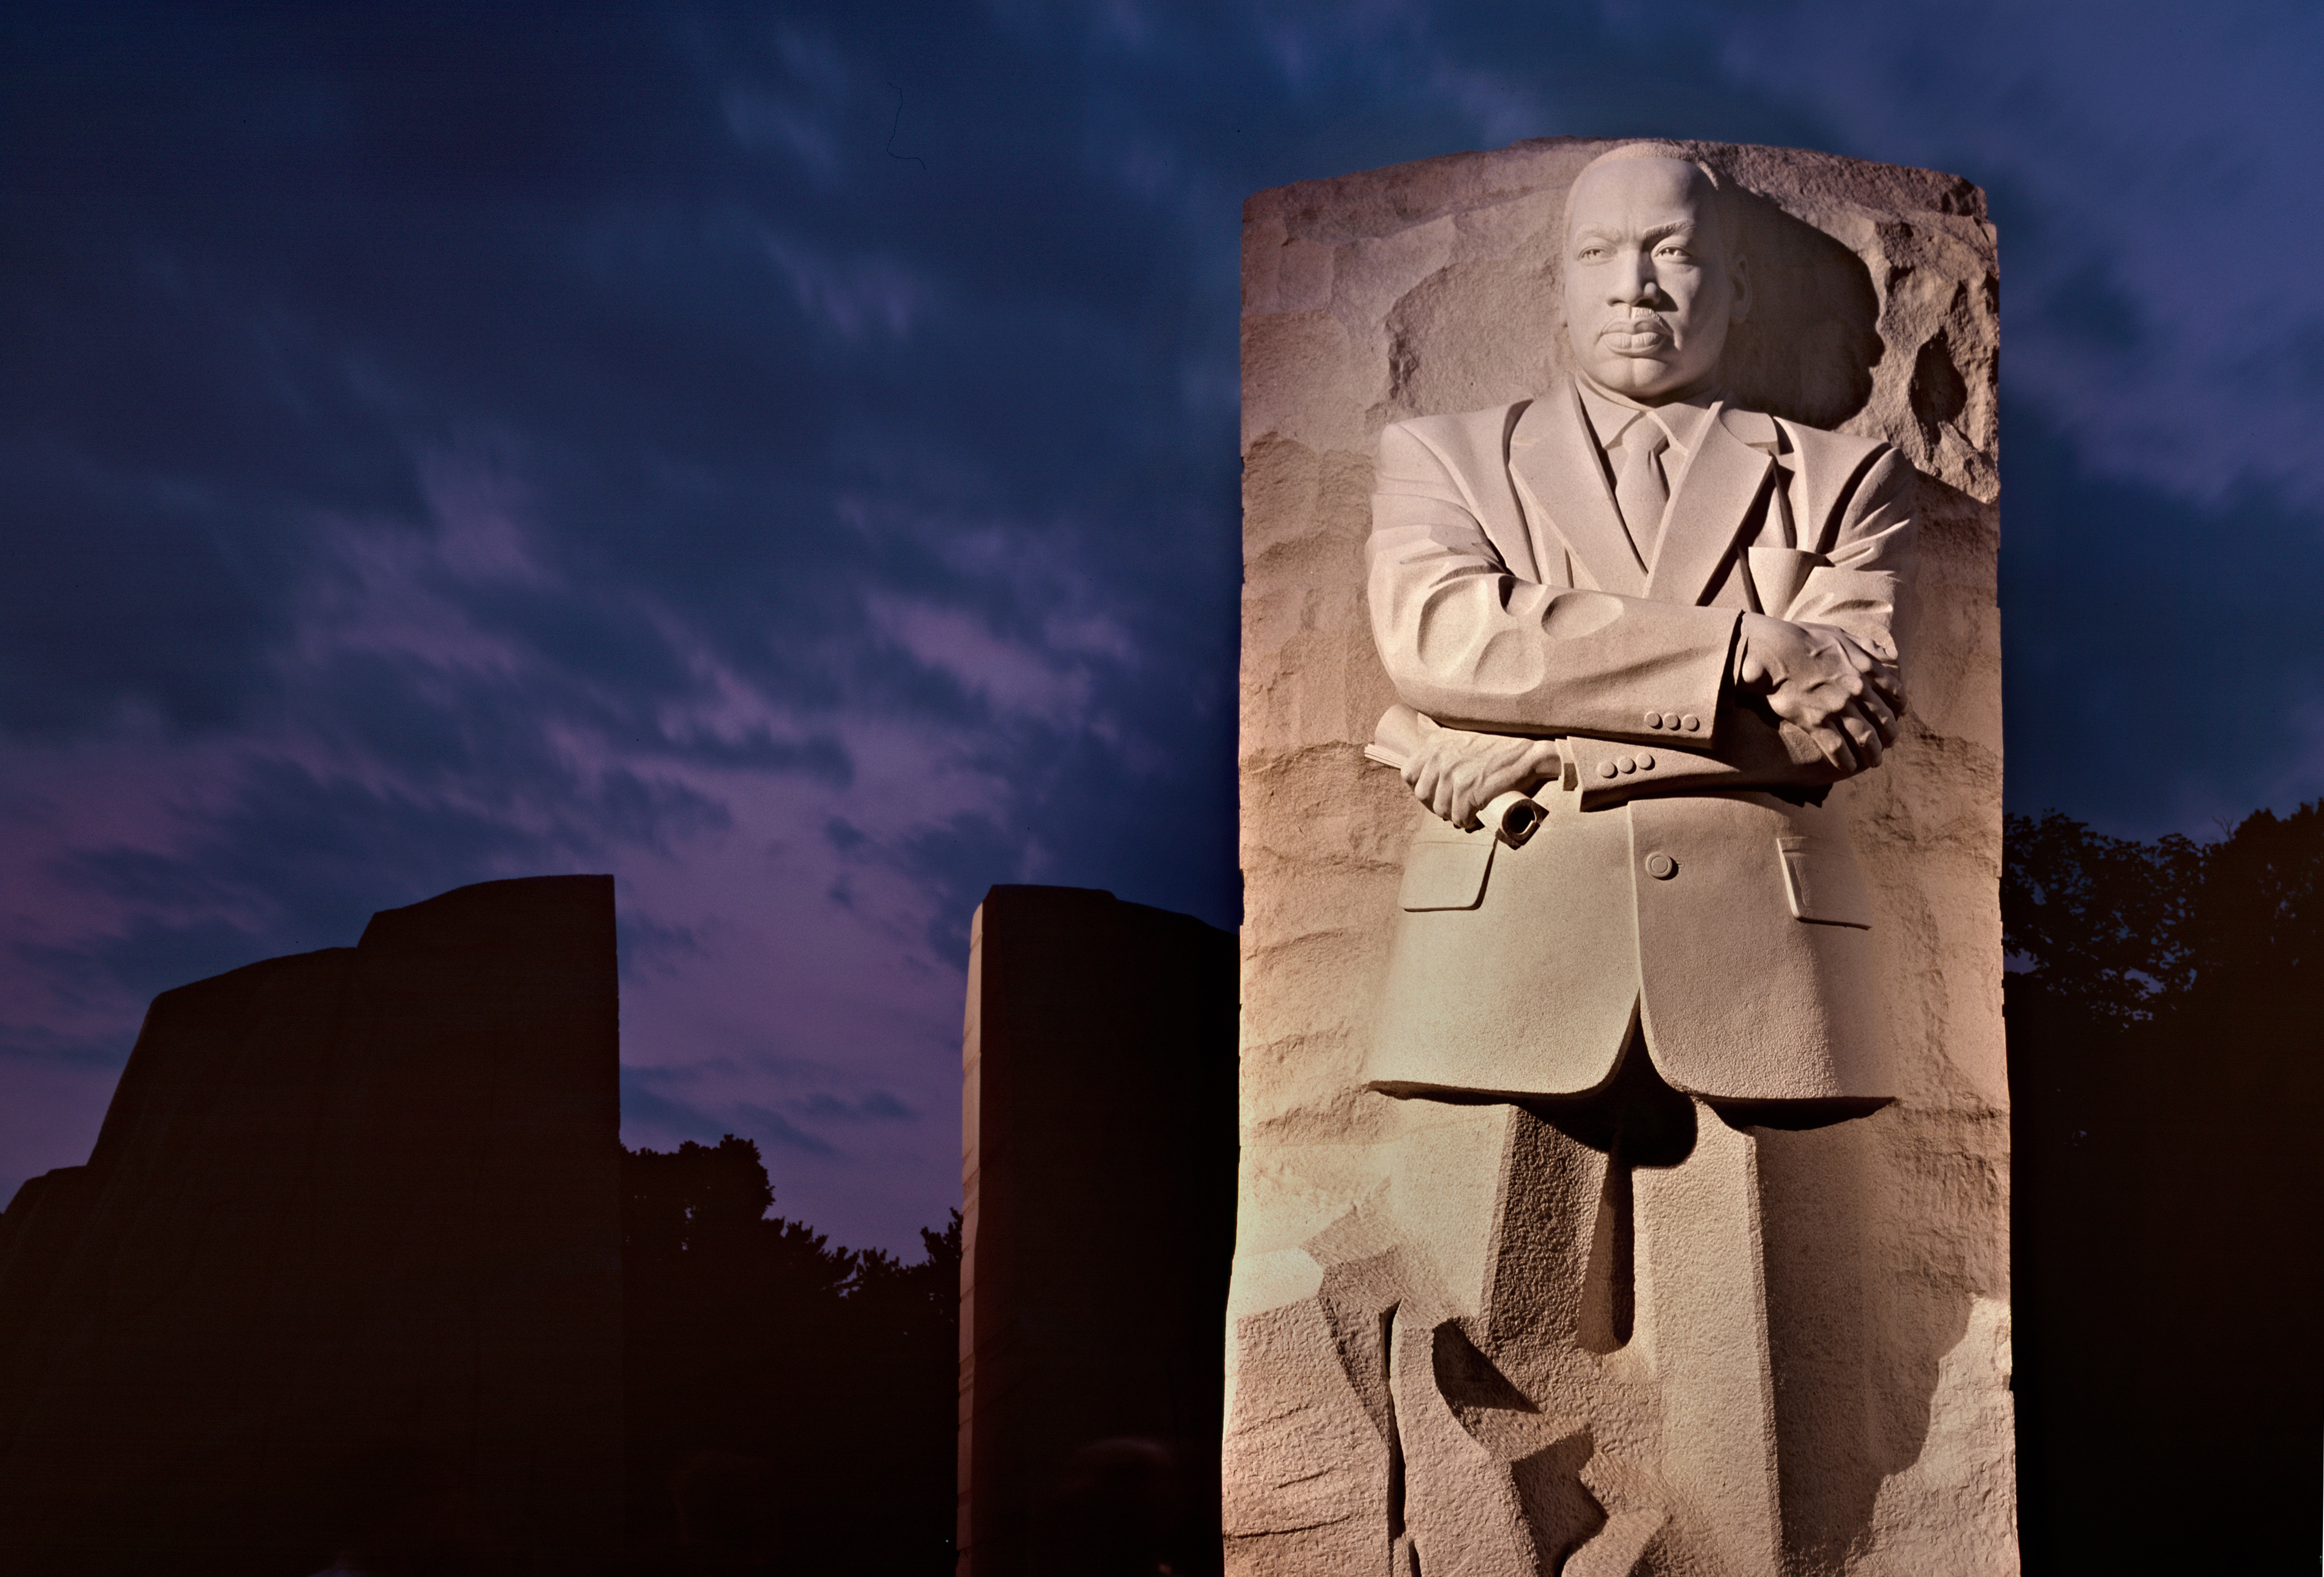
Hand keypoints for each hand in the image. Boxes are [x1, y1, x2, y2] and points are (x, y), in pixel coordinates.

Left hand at [1401, 716, 1561, 827]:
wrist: (1527, 754)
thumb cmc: (1498, 746)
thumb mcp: (1460, 733)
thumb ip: (1437, 730)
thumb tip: (1421, 720)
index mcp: (1435, 744)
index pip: (1408, 773)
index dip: (1421, 787)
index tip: (1435, 792)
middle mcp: (1441, 758)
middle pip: (1422, 795)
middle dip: (1436, 804)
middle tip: (1453, 806)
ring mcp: (1454, 774)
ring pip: (1441, 809)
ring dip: (1454, 815)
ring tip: (1467, 811)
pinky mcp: (1469, 790)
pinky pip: (1459, 817)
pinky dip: (1468, 821)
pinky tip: (1476, 817)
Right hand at [1735, 614, 1904, 772]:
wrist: (1774, 650)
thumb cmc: (1805, 639)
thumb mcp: (1843, 635)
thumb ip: (1869, 647)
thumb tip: (1892, 657)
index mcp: (1866, 668)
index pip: (1896, 693)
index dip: (1899, 708)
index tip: (1897, 715)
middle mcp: (1857, 689)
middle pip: (1884, 720)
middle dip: (1889, 735)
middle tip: (1888, 743)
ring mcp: (1837, 706)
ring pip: (1865, 737)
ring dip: (1873, 753)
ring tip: (1874, 762)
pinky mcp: (1816, 720)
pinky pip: (1837, 747)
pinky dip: (1846, 761)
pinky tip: (1848, 767)